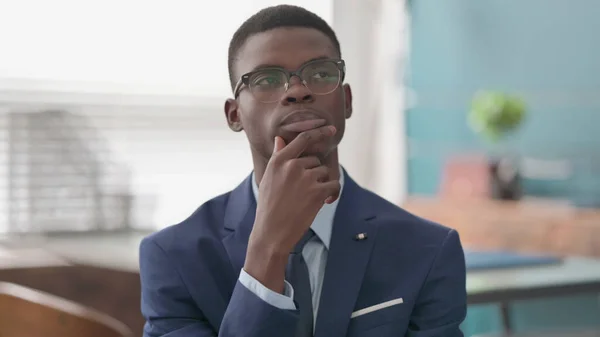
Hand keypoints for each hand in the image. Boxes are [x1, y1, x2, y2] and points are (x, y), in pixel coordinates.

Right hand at [244, 126, 340, 292]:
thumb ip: (278, 157)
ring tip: (307, 200)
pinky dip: (332, 193)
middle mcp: (293, 165)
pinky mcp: (317, 192)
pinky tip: (324, 202)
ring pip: (324, 173)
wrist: (271, 232)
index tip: (331, 129)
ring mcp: (306, 178)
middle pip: (315, 161)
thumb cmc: (268, 206)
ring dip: (321, 184)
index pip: (303, 139)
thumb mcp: (268, 178)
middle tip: (302, 192)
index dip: (320, 132)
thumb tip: (280, 139)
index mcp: (280, 160)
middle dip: (313, 174)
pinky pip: (334, 185)